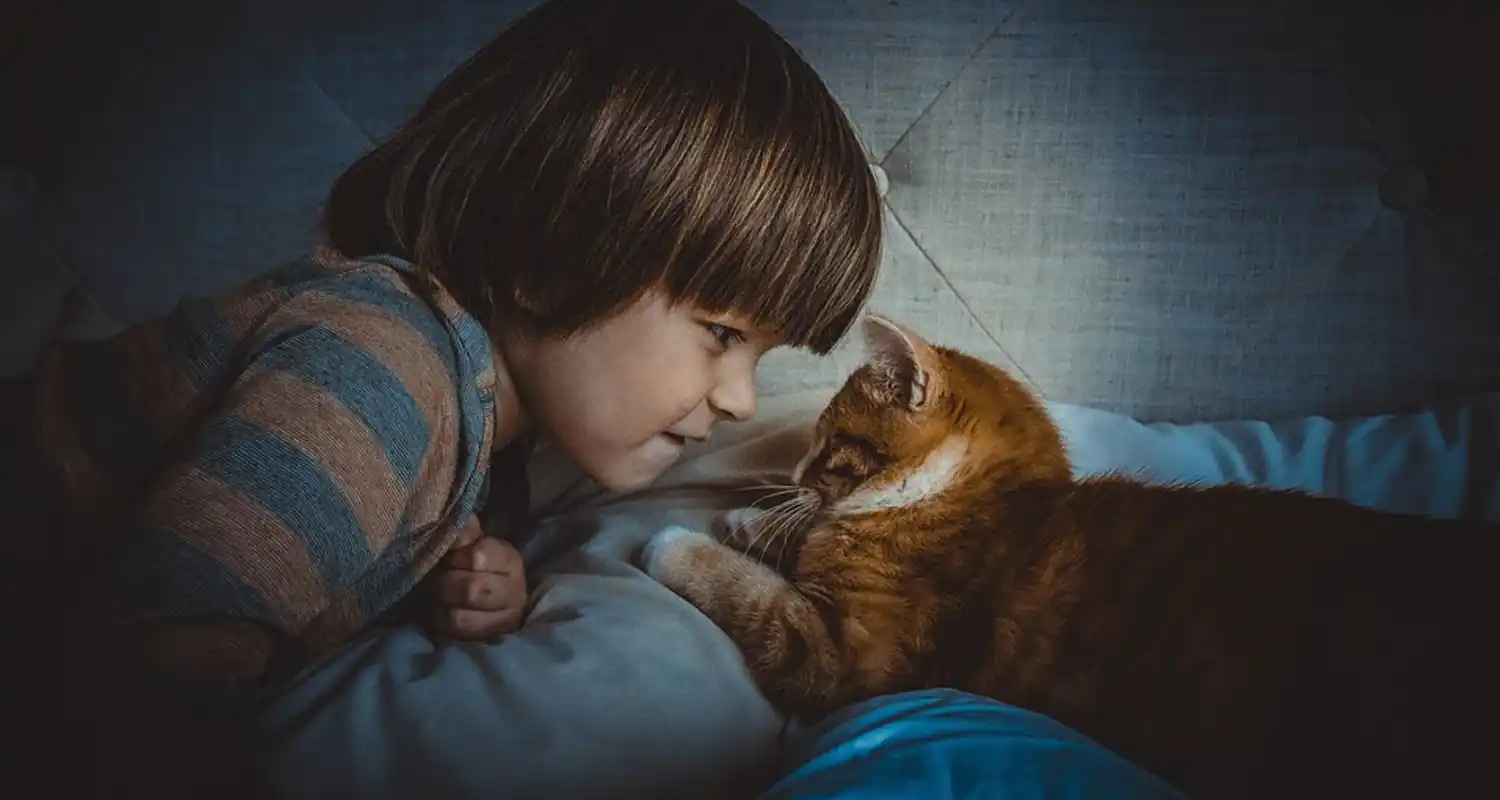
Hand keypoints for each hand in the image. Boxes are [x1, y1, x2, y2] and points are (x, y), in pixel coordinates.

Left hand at [429, 517, 527, 639]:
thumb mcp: (474, 544)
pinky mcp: (487, 641)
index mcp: (511, 561)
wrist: (488, 600)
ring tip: (439, 597)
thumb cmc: (475, 566)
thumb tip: (459, 522)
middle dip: (445, 582)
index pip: (478, 556)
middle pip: (471, 589)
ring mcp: (504, 622)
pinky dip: (441, 624)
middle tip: (439, 577)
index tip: (449, 556)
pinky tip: (442, 612)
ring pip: (458, 617)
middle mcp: (515, 592)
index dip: (454, 556)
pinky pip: (453, 636)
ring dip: (441, 605)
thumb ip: (465, 532)